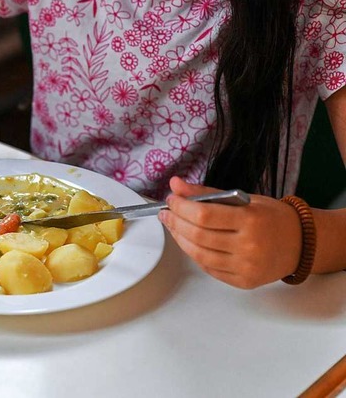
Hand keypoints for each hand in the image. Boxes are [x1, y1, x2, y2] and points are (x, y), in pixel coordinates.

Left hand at [159, 176, 302, 288]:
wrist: (301, 243)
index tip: (171, 200)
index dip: (181, 207)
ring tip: (174, 226)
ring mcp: (246, 267)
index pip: (204, 214)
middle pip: (198, 235)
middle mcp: (249, 246)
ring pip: (199, 255)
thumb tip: (176, 185)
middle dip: (175, 222)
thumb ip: (207, 193)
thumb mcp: (244, 198)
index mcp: (250, 220)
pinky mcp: (243, 282)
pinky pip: (209, 268)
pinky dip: (194, 254)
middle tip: (166, 213)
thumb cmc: (271, 218)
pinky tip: (189, 242)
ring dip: (180, 239)